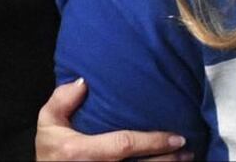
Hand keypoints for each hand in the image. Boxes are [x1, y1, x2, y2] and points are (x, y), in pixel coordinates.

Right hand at [36, 78, 191, 161]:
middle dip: (168, 159)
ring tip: (186, 158)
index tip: (176, 136)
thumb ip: (62, 101)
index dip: (153, 141)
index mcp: (83, 150)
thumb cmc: (51, 151)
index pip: (125, 145)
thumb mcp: (47, 123)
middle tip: (188, 148)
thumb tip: (84, 82)